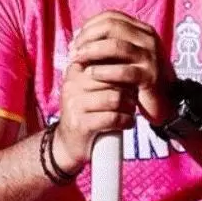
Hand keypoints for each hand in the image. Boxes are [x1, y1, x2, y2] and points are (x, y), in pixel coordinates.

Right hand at [54, 56, 138, 172]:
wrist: (68, 144)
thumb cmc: (86, 112)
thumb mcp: (88, 88)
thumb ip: (102, 72)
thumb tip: (130, 57)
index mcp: (74, 72)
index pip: (103, 60)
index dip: (122, 69)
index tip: (129, 80)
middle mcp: (72, 85)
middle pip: (112, 79)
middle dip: (129, 89)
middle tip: (133, 98)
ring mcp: (75, 105)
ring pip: (115, 98)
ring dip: (130, 106)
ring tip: (130, 111)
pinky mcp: (81, 124)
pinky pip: (113, 118)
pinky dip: (127, 121)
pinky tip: (128, 123)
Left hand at [71, 11, 173, 122]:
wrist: (163, 101)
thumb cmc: (136, 77)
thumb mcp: (123, 56)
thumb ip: (105, 44)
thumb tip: (76, 37)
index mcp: (141, 29)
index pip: (111, 16)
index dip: (89, 26)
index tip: (75, 41)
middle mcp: (148, 39)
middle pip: (112, 26)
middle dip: (88, 37)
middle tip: (74, 51)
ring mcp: (151, 57)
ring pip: (116, 46)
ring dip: (92, 52)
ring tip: (77, 61)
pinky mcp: (150, 76)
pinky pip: (123, 70)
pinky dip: (103, 71)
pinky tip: (91, 74)